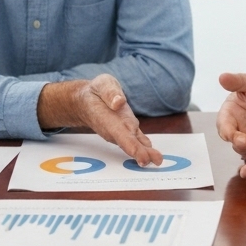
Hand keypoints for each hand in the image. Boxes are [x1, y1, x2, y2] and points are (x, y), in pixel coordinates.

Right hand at [37, 75, 163, 166]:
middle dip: (141, 153)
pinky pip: (137, 140)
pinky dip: (145, 147)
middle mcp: (116, 130)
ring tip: (158, 160)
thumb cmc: (96, 92)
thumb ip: (110, 92)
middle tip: (157, 161)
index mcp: (108, 119)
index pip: (121, 135)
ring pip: (135, 144)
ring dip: (146, 153)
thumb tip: (119, 102)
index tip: (142, 157)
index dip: (132, 146)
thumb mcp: (102, 84)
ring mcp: (122, 131)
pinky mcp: (128, 129)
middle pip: (130, 143)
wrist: (87, 101)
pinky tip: (154, 155)